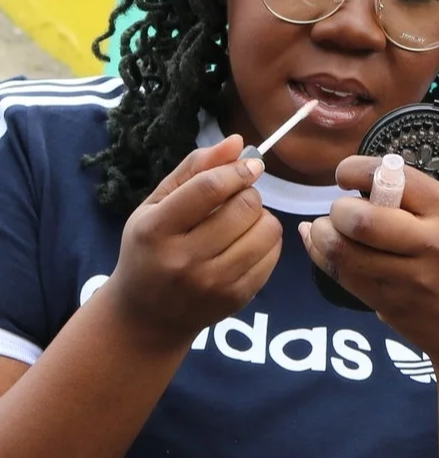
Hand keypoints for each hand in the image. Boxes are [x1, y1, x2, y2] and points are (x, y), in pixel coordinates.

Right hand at [102, 135, 282, 348]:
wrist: (146, 316)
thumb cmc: (149, 249)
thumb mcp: (156, 205)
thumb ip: (194, 169)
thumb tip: (237, 142)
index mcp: (155, 230)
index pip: (209, 188)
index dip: (238, 170)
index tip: (252, 165)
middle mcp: (183, 260)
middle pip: (244, 207)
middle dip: (248, 194)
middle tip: (237, 199)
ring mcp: (212, 283)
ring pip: (266, 231)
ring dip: (261, 217)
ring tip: (241, 222)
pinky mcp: (236, 299)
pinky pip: (273, 256)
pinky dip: (267, 242)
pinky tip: (246, 243)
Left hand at [300, 113, 438, 376]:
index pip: (397, 180)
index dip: (361, 170)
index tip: (352, 171)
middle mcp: (431, 246)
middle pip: (362, 219)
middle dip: (340, 205)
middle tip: (342, 202)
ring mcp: (406, 279)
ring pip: (344, 250)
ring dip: (324, 232)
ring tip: (328, 223)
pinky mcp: (386, 302)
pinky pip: (340, 275)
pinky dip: (321, 255)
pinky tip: (320, 241)